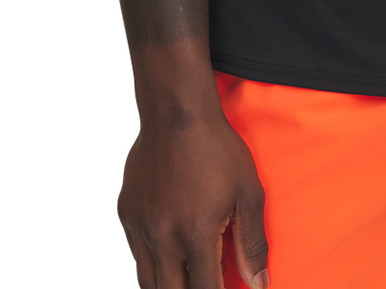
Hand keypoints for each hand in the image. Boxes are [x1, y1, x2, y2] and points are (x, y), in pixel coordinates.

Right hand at [117, 107, 269, 288]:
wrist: (176, 113)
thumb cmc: (217, 148)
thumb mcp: (247, 192)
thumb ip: (252, 243)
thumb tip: (258, 284)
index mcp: (195, 233)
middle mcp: (162, 236)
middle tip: (206, 283)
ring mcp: (139, 226)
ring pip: (147, 280)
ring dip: (169, 285)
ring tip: (187, 278)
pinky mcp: (126, 214)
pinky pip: (137, 253)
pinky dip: (152, 262)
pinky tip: (169, 253)